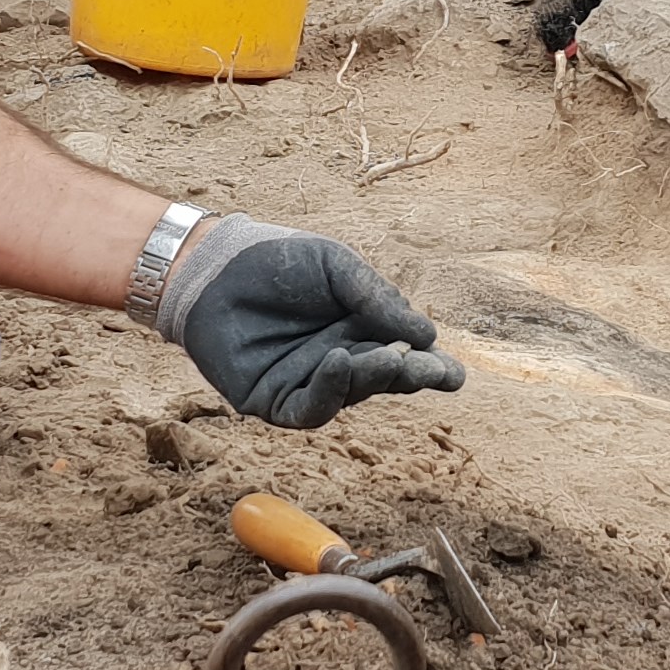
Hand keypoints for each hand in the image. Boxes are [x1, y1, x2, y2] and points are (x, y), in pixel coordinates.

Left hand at [154, 215, 465, 427]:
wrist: (213, 266)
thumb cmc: (277, 261)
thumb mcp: (336, 267)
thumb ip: (378, 299)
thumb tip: (427, 335)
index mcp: (361, 332)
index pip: (404, 355)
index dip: (431, 367)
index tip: (455, 373)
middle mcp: (340, 362)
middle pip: (385, 380)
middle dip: (414, 378)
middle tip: (439, 374)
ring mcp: (308, 384)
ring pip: (351, 394)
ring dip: (372, 378)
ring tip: (388, 358)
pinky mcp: (274, 401)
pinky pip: (309, 408)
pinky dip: (328, 390)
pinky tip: (338, 361)